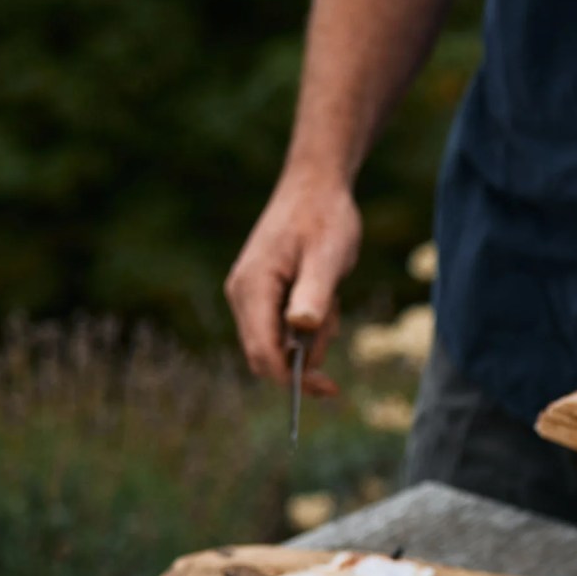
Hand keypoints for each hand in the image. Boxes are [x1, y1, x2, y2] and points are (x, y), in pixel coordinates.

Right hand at [224, 172, 361, 397]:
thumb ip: (313, 293)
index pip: (262, 351)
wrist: (316, 187)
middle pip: (265, 355)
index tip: (328, 388)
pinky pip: (283, 328)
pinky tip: (324, 293)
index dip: (291, 378)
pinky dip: (308, 324)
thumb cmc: (324, 218)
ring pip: (278, 344)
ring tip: (331, 295)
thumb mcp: (327, 256)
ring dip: (311, 337)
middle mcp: (242, 295)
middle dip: (303, 361)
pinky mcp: (262, 295)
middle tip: (333, 338)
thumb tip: (300, 327)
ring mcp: (250, 295)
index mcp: (253, 287)